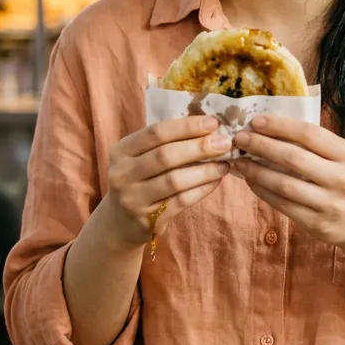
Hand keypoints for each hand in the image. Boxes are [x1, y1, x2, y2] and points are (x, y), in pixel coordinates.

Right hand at [101, 115, 230, 251]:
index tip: (213, 123)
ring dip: (205, 171)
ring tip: (225, 164)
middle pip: (165, 156)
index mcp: (121, 150)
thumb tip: (208, 127)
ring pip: (174, 181)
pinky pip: (180, 202)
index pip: (156, 132)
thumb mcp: (140, 157)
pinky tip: (216, 181)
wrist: (119, 221)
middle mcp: (122, 173)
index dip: (186, 126)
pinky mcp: (147, 220)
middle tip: (224, 143)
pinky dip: (201, 190)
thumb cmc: (138, 180)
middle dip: (199, 147)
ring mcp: (133, 199)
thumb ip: (165, 142)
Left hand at [231, 115, 344, 248]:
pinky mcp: (317, 224)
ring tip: (239, 162)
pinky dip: (263, 191)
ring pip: (284, 184)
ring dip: (256, 171)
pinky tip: (251, 182)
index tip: (256, 121)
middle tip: (240, 139)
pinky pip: (283, 205)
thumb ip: (317, 145)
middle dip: (261, 146)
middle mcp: (341, 179)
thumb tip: (272, 127)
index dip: (280, 126)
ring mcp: (330, 204)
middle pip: (293, 158)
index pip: (309, 134)